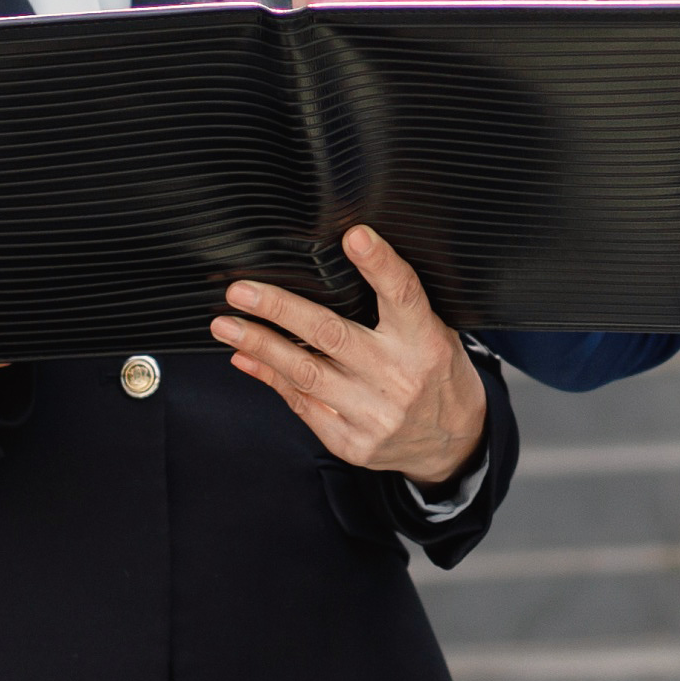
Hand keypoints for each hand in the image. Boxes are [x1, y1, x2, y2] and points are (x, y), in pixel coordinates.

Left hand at [217, 225, 491, 482]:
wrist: (453, 443)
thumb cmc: (435, 373)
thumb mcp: (434, 332)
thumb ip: (395, 307)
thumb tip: (336, 265)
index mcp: (426, 342)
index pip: (404, 295)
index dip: (379, 264)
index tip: (354, 236)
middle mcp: (399, 377)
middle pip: (332, 335)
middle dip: (281, 310)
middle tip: (241, 291)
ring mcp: (375, 414)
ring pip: (305, 374)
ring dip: (260, 345)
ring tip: (226, 325)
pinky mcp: (353, 443)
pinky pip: (302, 405)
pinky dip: (271, 378)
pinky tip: (247, 359)